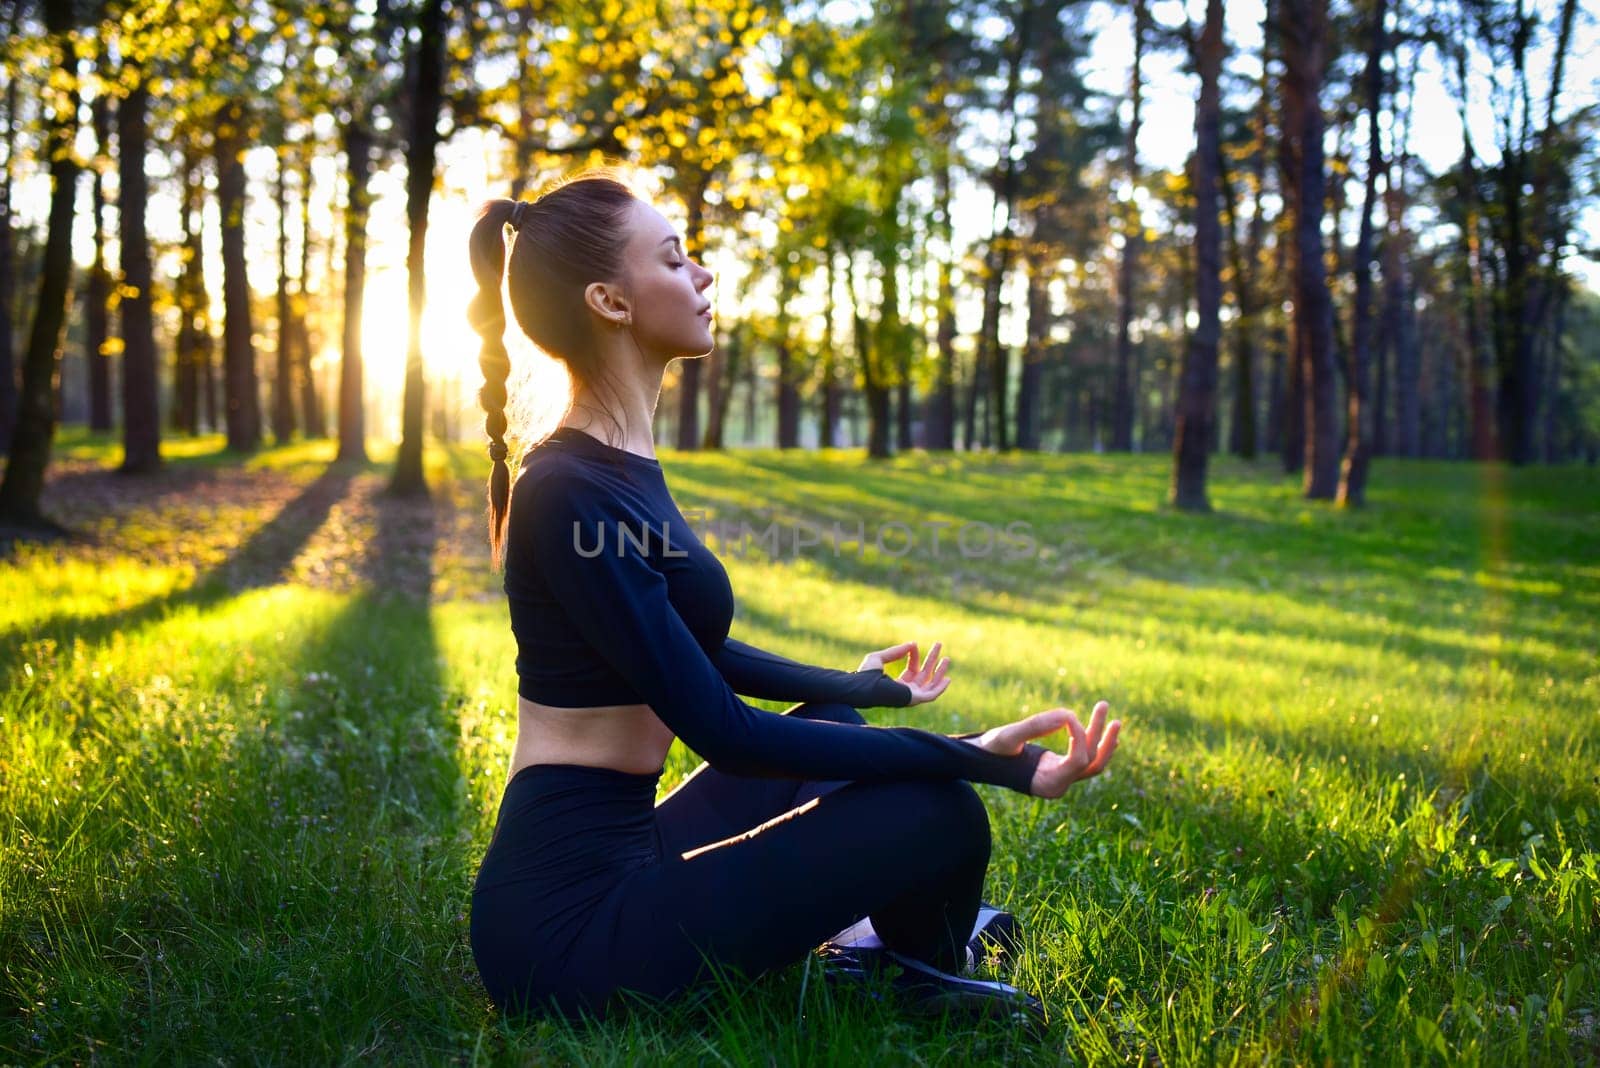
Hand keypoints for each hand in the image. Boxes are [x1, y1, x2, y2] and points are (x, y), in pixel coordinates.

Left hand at [858, 640, 951, 706]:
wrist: (863, 687)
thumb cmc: (865, 675)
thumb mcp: (878, 658)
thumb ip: (895, 652)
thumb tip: (912, 644)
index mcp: (896, 684)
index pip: (912, 669)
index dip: (914, 655)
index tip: (913, 644)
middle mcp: (904, 691)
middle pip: (924, 675)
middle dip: (932, 660)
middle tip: (939, 645)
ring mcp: (910, 696)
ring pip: (930, 684)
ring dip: (940, 671)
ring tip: (947, 658)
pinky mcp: (914, 699)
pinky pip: (931, 695)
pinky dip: (940, 688)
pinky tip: (948, 678)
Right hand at [969, 701, 1120, 797]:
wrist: (976, 763)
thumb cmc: (988, 751)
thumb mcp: (1007, 737)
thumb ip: (1036, 726)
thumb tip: (1068, 714)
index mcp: (1047, 784)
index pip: (1078, 761)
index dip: (1079, 735)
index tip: (1067, 714)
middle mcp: (1058, 786)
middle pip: (1093, 763)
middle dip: (1102, 735)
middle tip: (1104, 705)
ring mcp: (1060, 779)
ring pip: (1092, 761)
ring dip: (1101, 736)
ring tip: (1106, 709)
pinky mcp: (1058, 770)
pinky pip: (1084, 759)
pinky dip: (1093, 741)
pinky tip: (1101, 726)